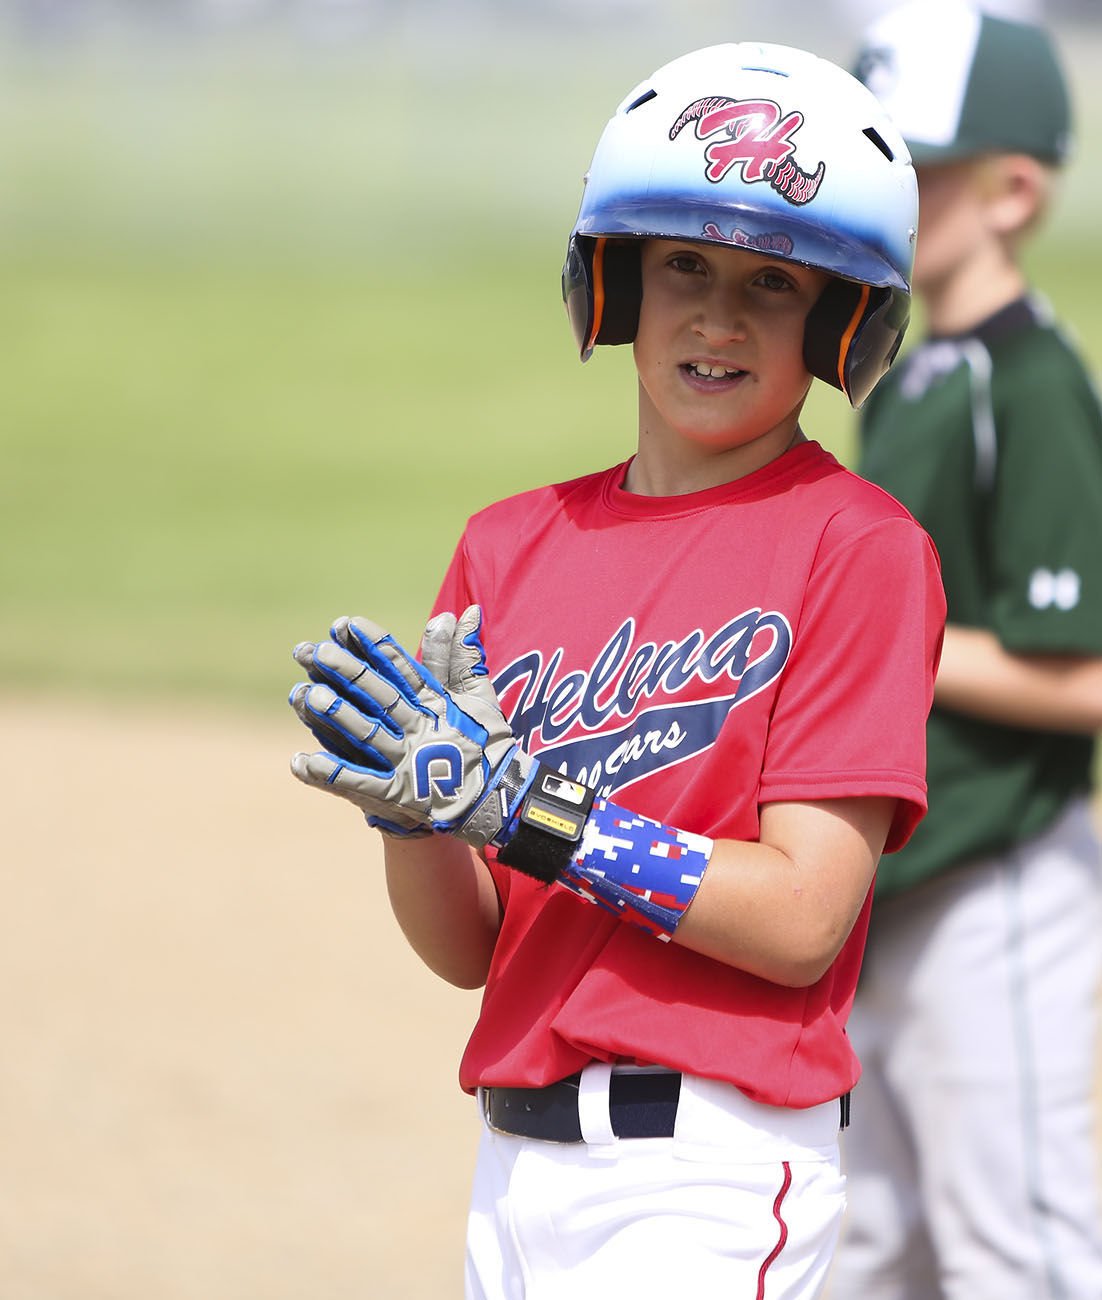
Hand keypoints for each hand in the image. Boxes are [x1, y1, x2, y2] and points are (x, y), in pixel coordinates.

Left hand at [288, 606, 533, 845]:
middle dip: (349, 673)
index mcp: (437, 705)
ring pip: (367, 734)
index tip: (348, 623)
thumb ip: (465, 656)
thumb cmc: (488, 746)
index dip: (375, 646)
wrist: (499, 800)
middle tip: (317, 651)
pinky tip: (301, 762)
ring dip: (336, 715)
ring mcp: (409, 763)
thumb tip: (464, 611)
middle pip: (380, 696)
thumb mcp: (481, 697)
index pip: (403, 669)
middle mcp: (420, 729)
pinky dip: (332, 773)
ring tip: (304, 695)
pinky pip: (360, 783)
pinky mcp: (400, 795)